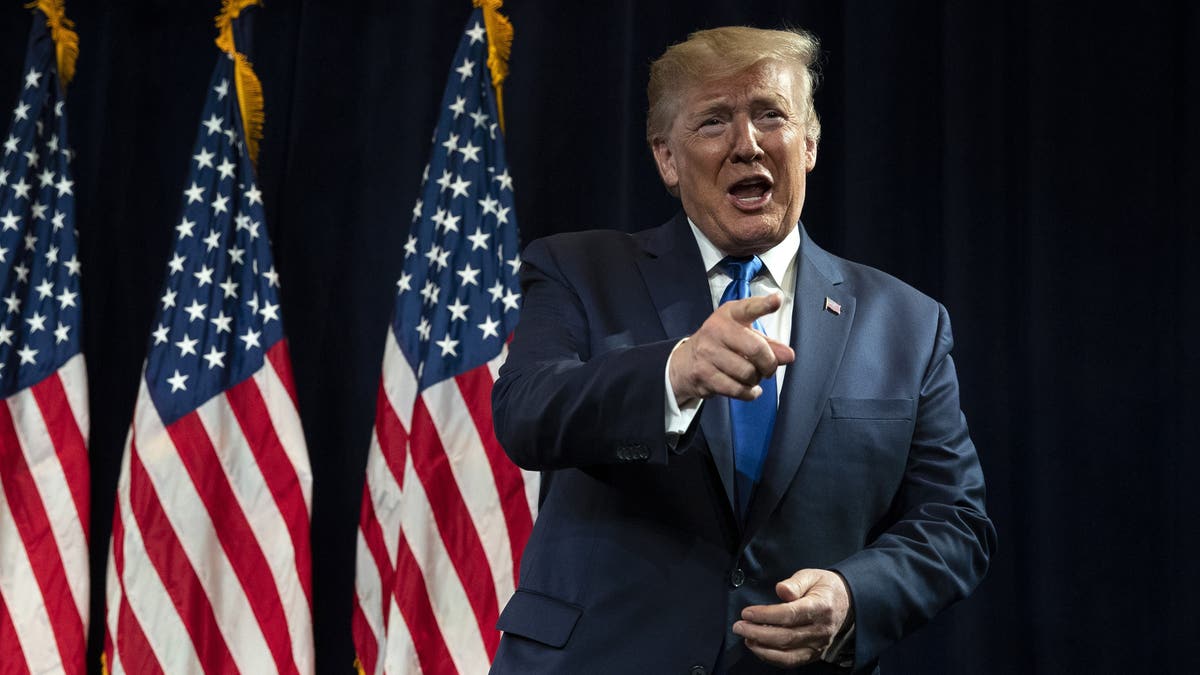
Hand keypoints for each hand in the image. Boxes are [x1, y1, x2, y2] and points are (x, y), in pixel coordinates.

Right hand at [668, 294, 794, 404]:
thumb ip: (768, 344)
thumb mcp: (742, 335)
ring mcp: (708, 353)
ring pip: (748, 373)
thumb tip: (788, 356)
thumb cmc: (721, 345)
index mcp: (729, 314)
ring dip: (756, 379)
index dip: (763, 305)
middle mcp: (716, 330)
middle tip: (768, 368)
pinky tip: (749, 389)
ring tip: (752, 376)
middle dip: (769, 364)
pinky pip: (737, 389)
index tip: (776, 301)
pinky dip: (749, 393)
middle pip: (755, 349)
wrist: (685, 362)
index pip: (748, 308)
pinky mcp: (704, 375)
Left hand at [732, 569, 851, 667]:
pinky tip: (757, 648)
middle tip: (738, 626)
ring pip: (787, 653)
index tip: (747, 613)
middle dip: (757, 633)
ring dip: (762, 648)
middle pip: (786, 637)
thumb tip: (781, 590)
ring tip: (745, 638)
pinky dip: (771, 658)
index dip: (766, 615)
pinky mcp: (814, 654)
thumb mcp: (811, 576)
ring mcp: (818, 645)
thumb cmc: (824, 587)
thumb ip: (795, 583)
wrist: (846, 602)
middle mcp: (821, 629)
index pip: (790, 614)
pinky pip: (791, 661)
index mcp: (821, 607)